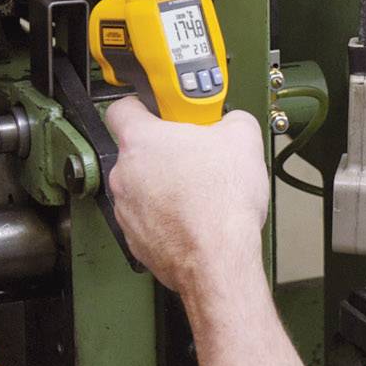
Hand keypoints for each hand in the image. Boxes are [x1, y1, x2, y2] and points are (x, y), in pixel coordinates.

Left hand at [103, 99, 269, 297]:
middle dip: (166, 151)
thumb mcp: (242, 138)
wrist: (217, 260)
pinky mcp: (136, 239)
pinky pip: (149, 218)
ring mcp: (127, 209)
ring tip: (200, 191)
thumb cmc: (220, 206)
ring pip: (143, 187)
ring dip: (165, 186)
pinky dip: (167, 217)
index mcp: (140, 141)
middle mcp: (124, 175)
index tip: (164, 111)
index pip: (122, 108)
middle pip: (138, 152)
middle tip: (196, 154)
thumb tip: (232, 121)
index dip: (144, 106)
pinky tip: (194, 217)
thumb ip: (231, 118)